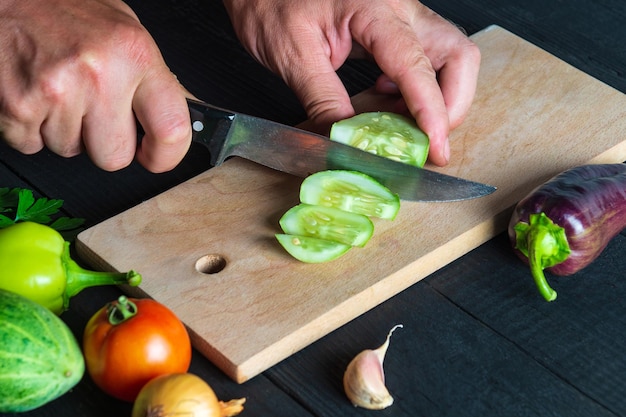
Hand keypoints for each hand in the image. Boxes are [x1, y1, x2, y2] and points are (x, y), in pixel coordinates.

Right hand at [0, 0, 190, 171]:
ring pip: (72, 151)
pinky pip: (34, 146)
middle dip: (104, 143)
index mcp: (134, 54)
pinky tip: (35, 95)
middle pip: (115, 157)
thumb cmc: (61, 9)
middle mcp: (99, 73)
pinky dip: (32, 128)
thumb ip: (153, 78)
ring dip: (65, 130)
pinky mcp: (18, 107)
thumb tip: (182, 115)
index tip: (156, 156)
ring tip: (58, 90)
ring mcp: (57, 91)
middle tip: (92, 110)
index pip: (172, 129)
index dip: (165, 155)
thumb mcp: (124, 32)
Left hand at [223, 0, 479, 165]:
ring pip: (449, 57)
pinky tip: (390, 102)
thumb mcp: (292, 56)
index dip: (431, 110)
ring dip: (439, 98)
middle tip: (429, 140)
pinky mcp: (394, 27)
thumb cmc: (272, 4)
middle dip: (452, 104)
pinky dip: (418, 89)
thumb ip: (322, 99)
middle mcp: (400, 9)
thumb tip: (346, 140)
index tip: (435, 147)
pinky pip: (426, 59)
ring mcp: (402, 16)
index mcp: (373, 9)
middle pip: (458, 55)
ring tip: (405, 125)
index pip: (416, 64)